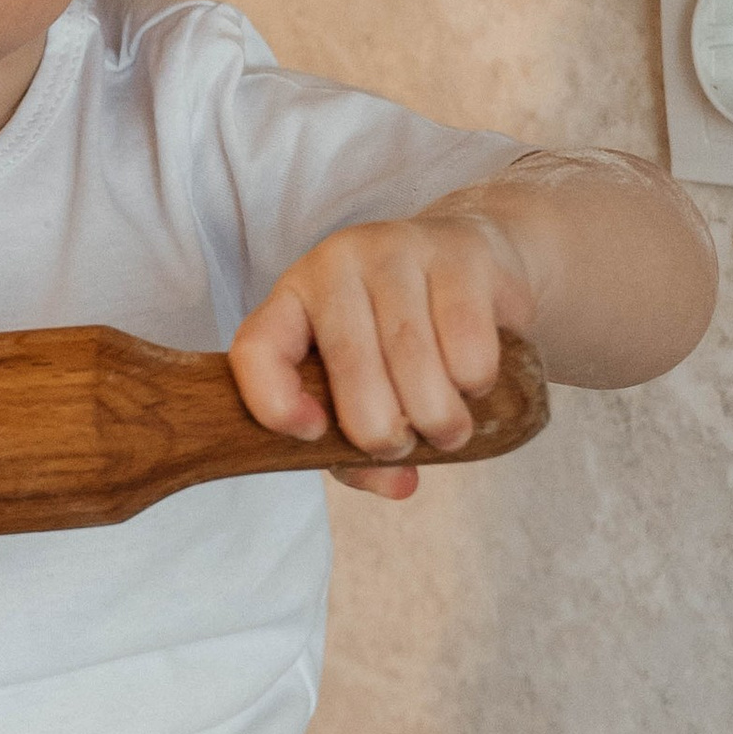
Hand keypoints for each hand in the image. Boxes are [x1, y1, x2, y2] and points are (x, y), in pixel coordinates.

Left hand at [229, 209, 533, 503]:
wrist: (474, 261)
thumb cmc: (401, 343)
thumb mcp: (365, 393)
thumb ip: (362, 450)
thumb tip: (398, 484)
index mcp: (293, 299)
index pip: (257, 347)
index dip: (275, 402)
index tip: (313, 435)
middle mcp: (337, 264)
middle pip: (348, 360)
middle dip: (380, 428)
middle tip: (404, 446)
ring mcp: (398, 249)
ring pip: (411, 351)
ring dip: (435, 414)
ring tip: (448, 432)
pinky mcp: (460, 251)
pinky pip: (465, 335)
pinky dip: (474, 379)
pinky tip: (475, 385)